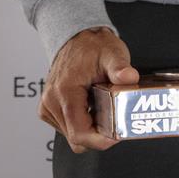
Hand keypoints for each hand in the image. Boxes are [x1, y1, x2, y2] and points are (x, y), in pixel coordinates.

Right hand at [39, 27, 139, 152]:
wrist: (76, 37)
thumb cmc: (92, 46)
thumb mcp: (112, 53)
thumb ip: (120, 67)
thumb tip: (130, 77)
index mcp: (65, 91)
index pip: (79, 133)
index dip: (100, 140)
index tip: (117, 135)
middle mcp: (52, 101)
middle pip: (76, 138)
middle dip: (98, 135)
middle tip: (115, 120)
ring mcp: (48, 106)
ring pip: (72, 136)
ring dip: (90, 129)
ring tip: (103, 108)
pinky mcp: (48, 109)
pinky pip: (67, 128)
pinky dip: (82, 123)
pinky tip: (91, 107)